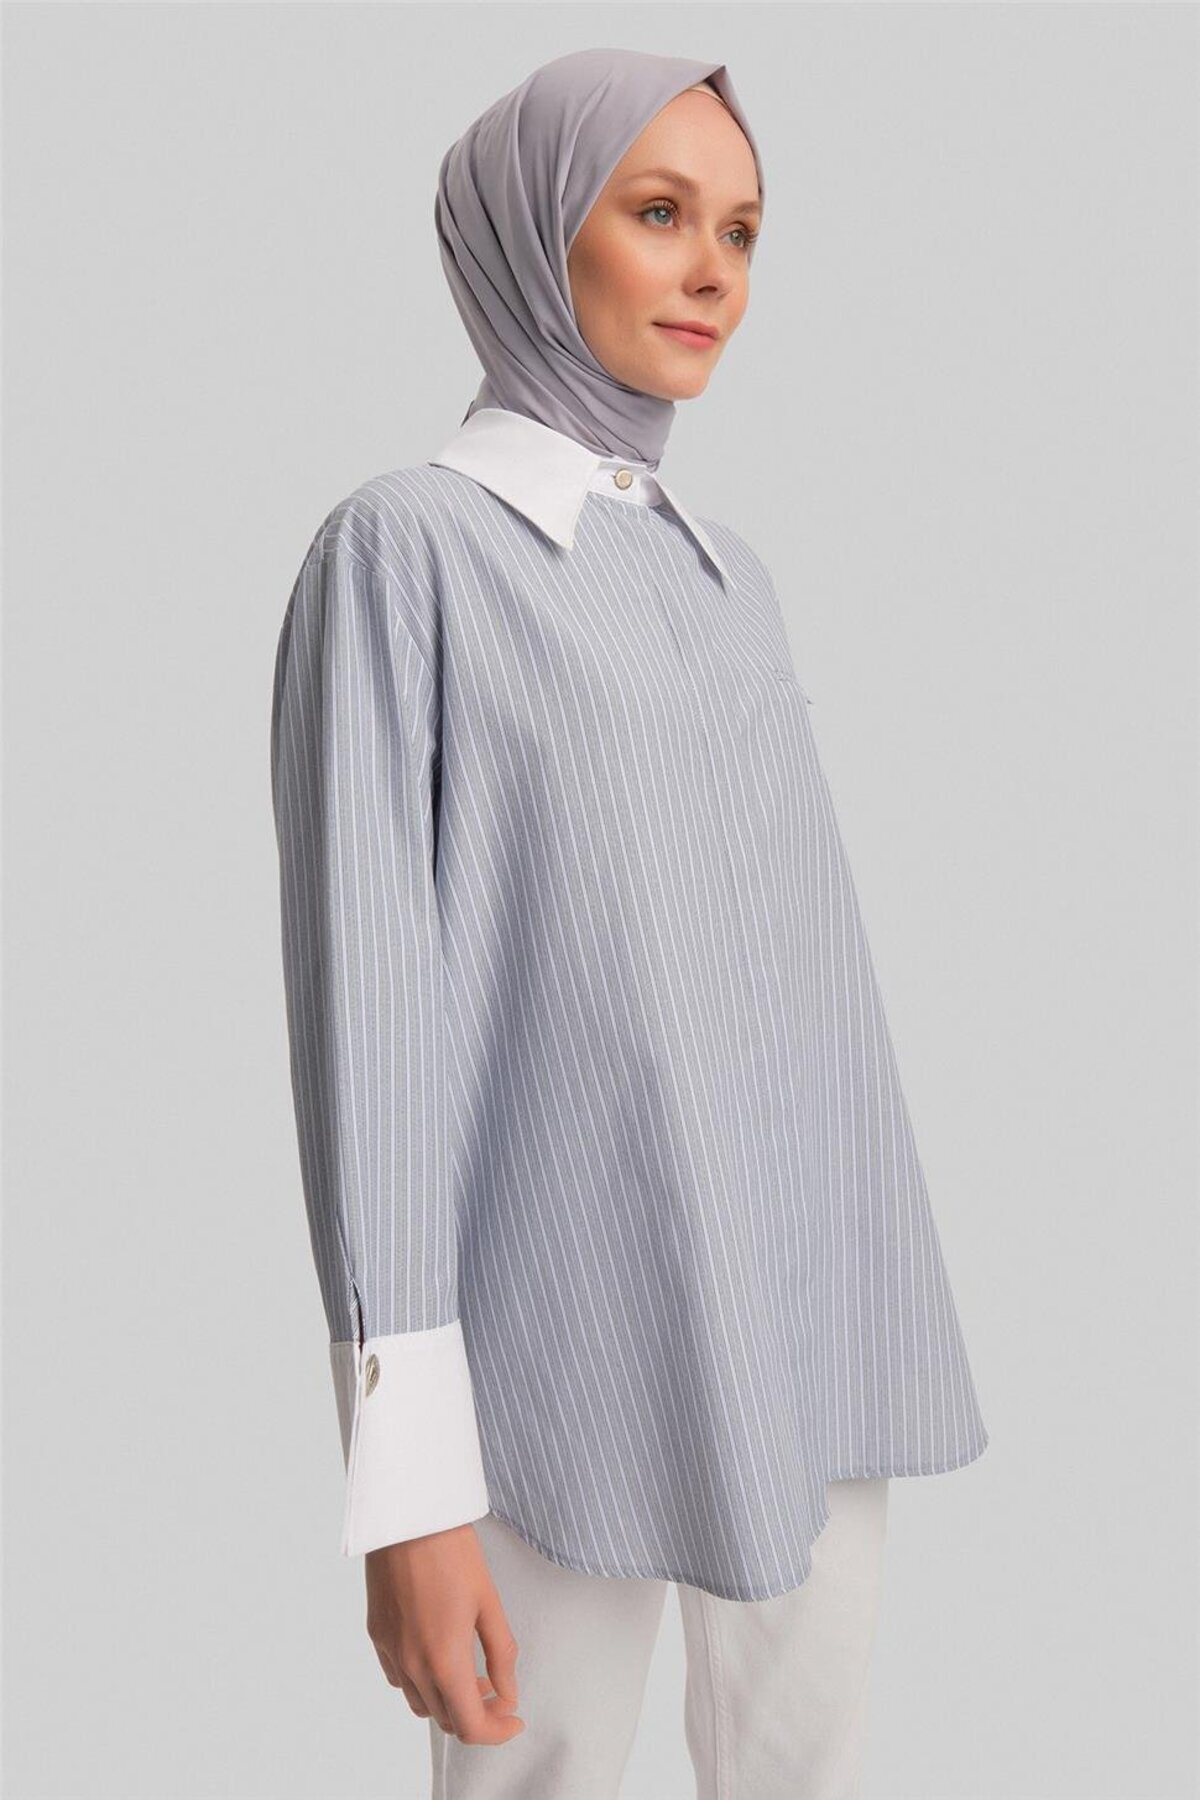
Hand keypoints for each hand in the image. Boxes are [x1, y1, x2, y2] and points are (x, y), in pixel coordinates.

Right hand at [365, 1522, 525, 1745]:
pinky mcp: (376, 1634)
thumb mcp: (489, 1602)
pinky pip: (398, 1678)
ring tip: (471, 1674)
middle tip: (498, 1691)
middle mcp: (412, 1665)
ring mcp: (390, 1651)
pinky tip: (437, 1656)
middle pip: (445, 1719)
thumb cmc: (453, 1552)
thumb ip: (501, 1654)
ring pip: (420, 1703)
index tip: (514, 1718)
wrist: (408, 1517)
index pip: (470, 1726)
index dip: (497, 1732)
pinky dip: (421, 1682)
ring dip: (448, 1701)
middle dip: (476, 1715)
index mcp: (444, 1660)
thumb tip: (509, 1694)